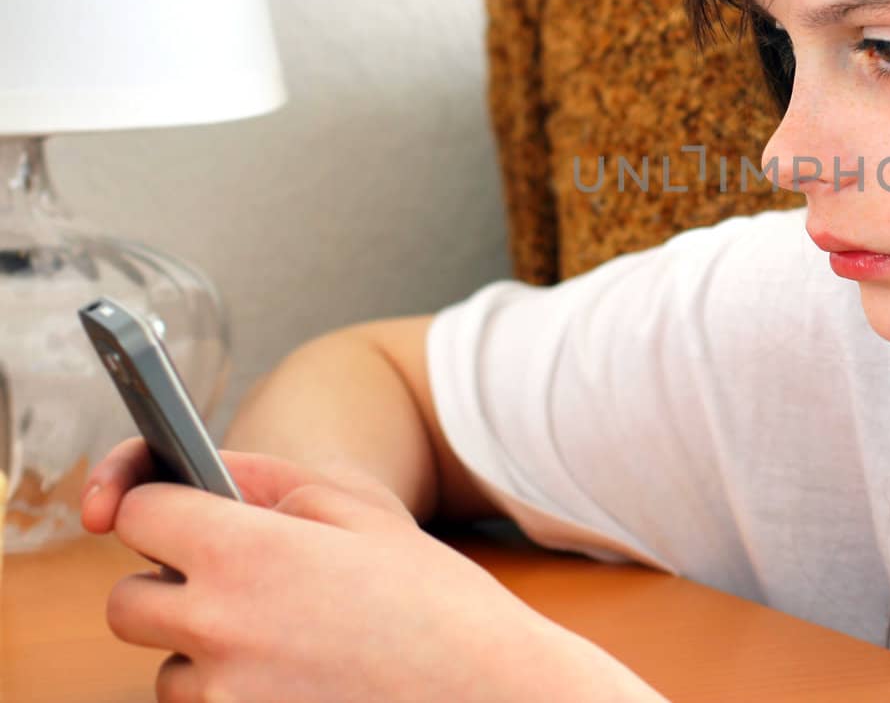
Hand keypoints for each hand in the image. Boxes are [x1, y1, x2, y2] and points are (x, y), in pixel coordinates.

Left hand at [80, 439, 667, 701]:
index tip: (180, 515)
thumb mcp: (366, 514)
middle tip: (229, 583)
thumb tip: (211, 481)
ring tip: (287, 642)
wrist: (490, 693)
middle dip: (165, 588)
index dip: (160, 506)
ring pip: (167, 671)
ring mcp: (224, 696)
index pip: (141, 512)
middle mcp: (217, 627)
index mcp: (244, 553)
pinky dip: (236, 698)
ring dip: (203, 655)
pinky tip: (298, 679)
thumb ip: (275, 484)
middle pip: (126, 603)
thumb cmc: (438, 603)